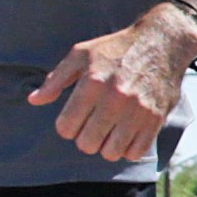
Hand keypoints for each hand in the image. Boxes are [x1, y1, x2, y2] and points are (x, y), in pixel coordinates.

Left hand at [29, 8, 196, 162]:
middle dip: (85, 138)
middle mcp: (115, 99)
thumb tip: (34, 100)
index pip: (66, 127)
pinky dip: (128, 148)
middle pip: (87, 143)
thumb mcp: (81, 54)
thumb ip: (56, 79)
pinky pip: (135, 152)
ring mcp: (137, 111)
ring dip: (106, 146)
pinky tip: (126, 134)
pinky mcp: (155, 120)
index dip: (66, 126)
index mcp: (92, 82)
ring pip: (111, 153)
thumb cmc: (117, 49)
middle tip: (92, 126)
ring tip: (109, 132)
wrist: (162, 43)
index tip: (74, 119)